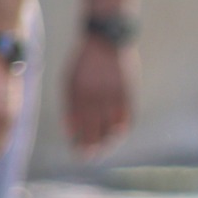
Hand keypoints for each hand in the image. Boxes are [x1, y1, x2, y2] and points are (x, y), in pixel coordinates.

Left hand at [66, 34, 135, 156]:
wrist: (105, 40)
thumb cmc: (84, 62)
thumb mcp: (70, 81)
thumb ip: (71, 104)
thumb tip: (73, 130)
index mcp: (75, 95)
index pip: (76, 126)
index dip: (77, 141)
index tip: (78, 151)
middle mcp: (93, 98)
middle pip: (93, 131)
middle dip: (91, 147)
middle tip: (89, 157)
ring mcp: (111, 95)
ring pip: (111, 127)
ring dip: (108, 141)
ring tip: (105, 146)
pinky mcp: (127, 91)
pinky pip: (126, 116)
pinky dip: (123, 127)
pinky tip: (119, 132)